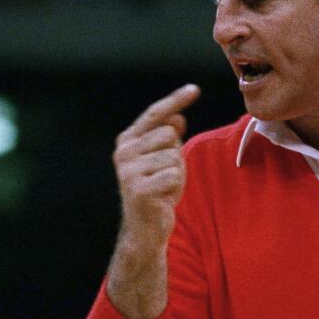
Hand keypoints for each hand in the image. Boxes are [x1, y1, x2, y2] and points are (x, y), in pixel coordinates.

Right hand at [106, 84, 199, 318]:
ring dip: (177, 172)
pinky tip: (163, 197)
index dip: (176, 100)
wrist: (146, 229)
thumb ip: (169, 138)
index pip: (155, 114)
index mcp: (127, 141)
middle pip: (169, 134)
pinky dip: (176, 187)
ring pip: (173, 155)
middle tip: (165, 176)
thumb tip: (178, 116)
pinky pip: (173, 175)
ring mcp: (128, 170)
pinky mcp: (137, 188)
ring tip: (164, 187)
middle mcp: (124, 152)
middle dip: (176, 154)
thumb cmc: (158, 191)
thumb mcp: (166, 160)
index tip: (194, 89)